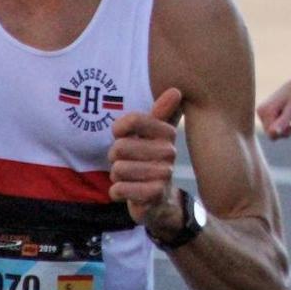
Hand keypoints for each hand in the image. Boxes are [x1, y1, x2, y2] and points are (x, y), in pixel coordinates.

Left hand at [108, 88, 181, 225]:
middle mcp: (168, 152)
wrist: (160, 199)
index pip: (133, 120)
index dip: (119, 129)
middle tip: (126, 161)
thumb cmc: (150, 160)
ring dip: (117, 175)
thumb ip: (161, 112)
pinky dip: (117, 191)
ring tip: (129, 177)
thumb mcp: (153, 135)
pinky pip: (119, 189)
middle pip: (120, 146)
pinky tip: (128, 191)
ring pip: (118, 169)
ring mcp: (163, 174)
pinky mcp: (155, 194)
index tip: (121, 135)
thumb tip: (175, 90)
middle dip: (115, 157)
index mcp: (166, 133)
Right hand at [257, 76, 290, 139]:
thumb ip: (282, 122)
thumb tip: (273, 133)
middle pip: (270, 134)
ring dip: (282, 128)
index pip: (271, 135)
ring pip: (270, 131)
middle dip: (283, 131)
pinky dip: (280, 125)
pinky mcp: (265, 112)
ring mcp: (262, 112)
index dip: (284, 133)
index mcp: (265, 111)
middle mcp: (260, 112)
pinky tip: (287, 118)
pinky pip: (271, 126)